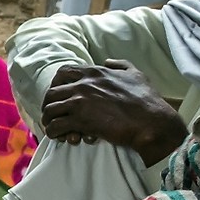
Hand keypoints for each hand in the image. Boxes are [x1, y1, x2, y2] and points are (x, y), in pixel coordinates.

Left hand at [41, 61, 189, 163]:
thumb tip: (108, 61)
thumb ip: (120, 65)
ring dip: (49, 121)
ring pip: (49, 110)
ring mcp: (80, 102)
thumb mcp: (136, 74)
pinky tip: (62, 137)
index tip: (59, 97)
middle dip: (49, 105)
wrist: (151, 122)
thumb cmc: (147, 100)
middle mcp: (84, 84)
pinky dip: (54, 133)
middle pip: (51, 92)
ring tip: (57, 130)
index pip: (63, 72)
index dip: (56, 85)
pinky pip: (55, 126)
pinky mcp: (80, 120)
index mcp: (95, 72)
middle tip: (54, 116)